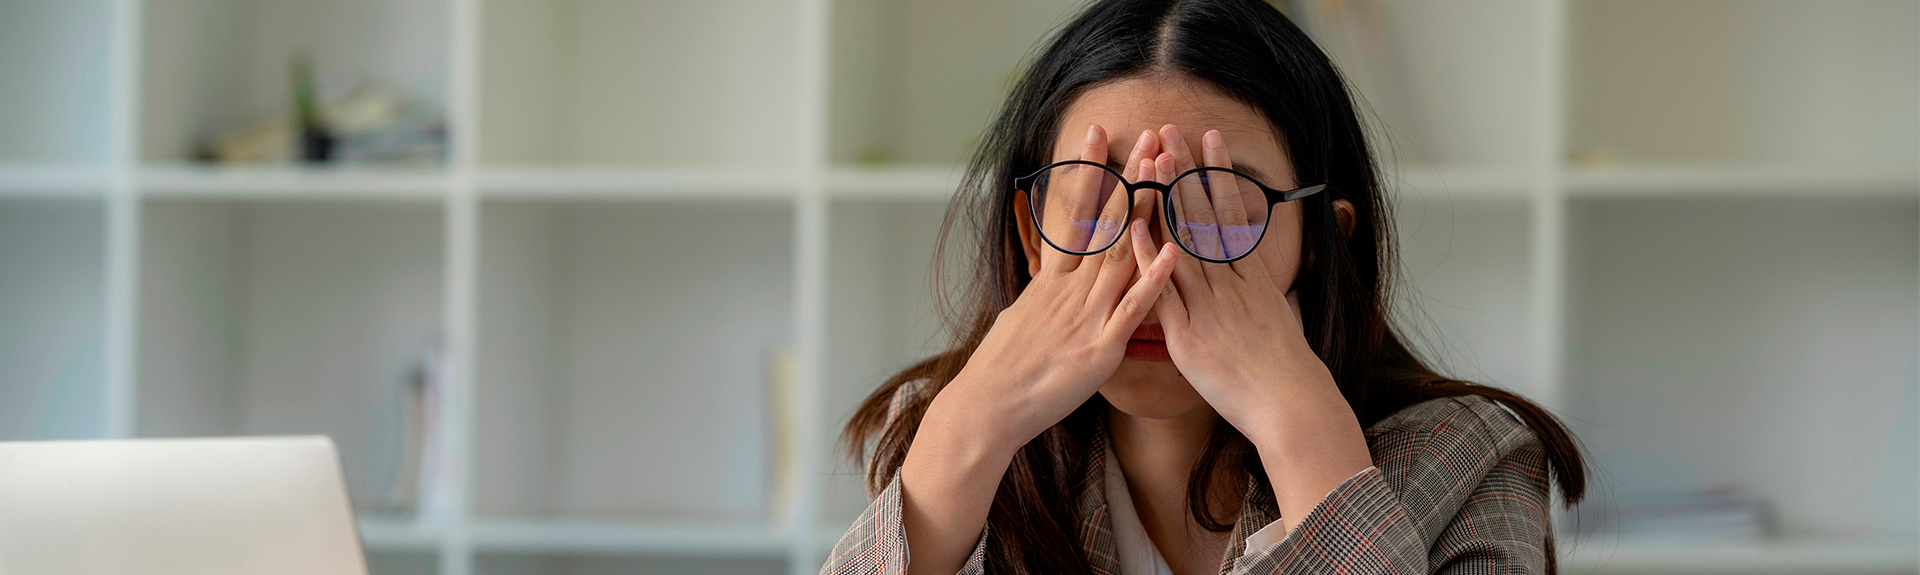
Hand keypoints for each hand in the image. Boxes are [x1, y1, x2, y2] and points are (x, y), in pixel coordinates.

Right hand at [934, 124, 1178, 448]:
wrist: (988, 407)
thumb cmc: (1004, 368)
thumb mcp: (1022, 316)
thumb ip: (1045, 293)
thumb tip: (1050, 277)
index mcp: (1052, 280)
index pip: (1072, 212)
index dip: (1086, 170)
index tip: (1097, 133)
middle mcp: (1070, 289)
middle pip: (1105, 222)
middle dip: (1129, 177)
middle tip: (1148, 135)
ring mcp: (1086, 315)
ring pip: (1122, 253)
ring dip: (1147, 211)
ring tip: (1166, 172)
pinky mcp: (1100, 348)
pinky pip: (1132, 309)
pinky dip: (1153, 279)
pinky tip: (1173, 250)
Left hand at [1128, 125, 1370, 534]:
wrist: (1290, 405)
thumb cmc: (1289, 371)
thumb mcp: (1285, 319)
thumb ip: (1271, 295)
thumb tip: (1275, 283)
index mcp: (1253, 278)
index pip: (1232, 214)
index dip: (1218, 174)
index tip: (1209, 139)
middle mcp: (1230, 284)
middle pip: (1204, 217)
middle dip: (1186, 172)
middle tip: (1171, 131)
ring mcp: (1207, 307)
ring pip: (1182, 243)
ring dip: (1166, 199)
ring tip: (1152, 160)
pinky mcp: (1188, 335)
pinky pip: (1163, 290)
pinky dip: (1148, 258)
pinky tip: (1133, 227)